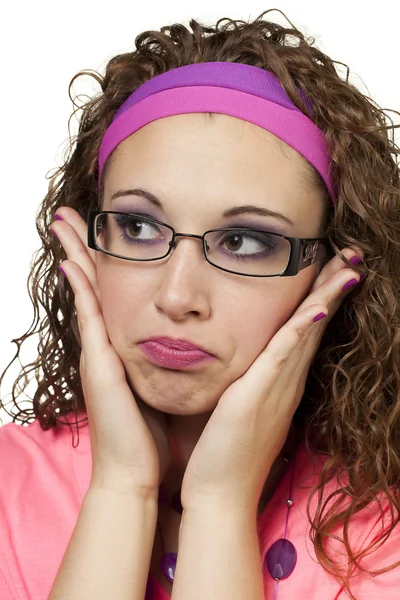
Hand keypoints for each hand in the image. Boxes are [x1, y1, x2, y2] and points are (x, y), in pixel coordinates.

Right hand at [50, 207, 170, 495]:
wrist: (135, 472)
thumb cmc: (151, 434)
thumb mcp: (162, 388)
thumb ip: (169, 364)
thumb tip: (190, 343)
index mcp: (123, 350)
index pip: (112, 295)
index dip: (104, 264)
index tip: (105, 233)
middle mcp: (106, 346)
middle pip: (93, 285)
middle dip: (82, 249)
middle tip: (72, 216)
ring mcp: (99, 354)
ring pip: (87, 293)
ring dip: (76, 257)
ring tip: (65, 224)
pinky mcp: (100, 366)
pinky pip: (90, 320)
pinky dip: (81, 291)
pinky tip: (73, 264)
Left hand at [180, 247, 363, 512]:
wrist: (217, 494)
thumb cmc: (223, 450)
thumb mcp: (238, 405)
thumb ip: (246, 380)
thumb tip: (242, 359)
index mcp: (279, 381)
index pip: (305, 330)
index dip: (321, 298)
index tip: (332, 267)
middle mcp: (285, 381)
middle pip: (315, 324)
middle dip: (333, 287)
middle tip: (353, 255)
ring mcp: (276, 388)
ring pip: (307, 333)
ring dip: (328, 298)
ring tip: (348, 267)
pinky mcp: (258, 396)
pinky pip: (284, 355)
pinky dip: (301, 329)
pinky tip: (316, 307)